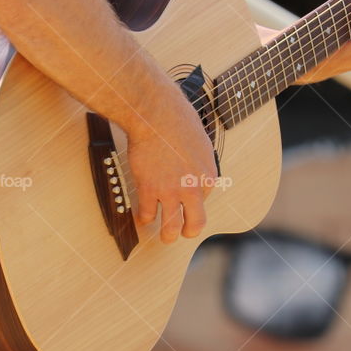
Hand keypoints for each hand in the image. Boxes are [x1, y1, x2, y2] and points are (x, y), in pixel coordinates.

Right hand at [126, 91, 217, 244]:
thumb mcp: (200, 142)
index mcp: (208, 175)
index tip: (185, 195)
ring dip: (167, 236)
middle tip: (183, 233)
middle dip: (189, 232)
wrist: (156, 114)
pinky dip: (143, 218)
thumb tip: (192, 172)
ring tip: (164, 236)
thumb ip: (198, 163)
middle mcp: (192, 188)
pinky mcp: (149, 189)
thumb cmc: (177, 120)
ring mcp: (170, 191)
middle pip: (196, 223)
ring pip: (170, 228)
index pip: (205, 198)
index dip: (194, 197)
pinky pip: (146, 214)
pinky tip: (142, 216)